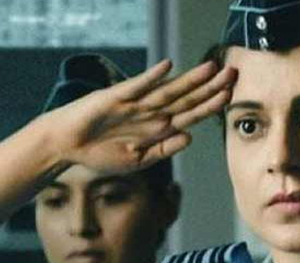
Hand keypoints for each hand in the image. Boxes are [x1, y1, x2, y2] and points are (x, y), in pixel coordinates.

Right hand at [39, 59, 236, 172]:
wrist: (67, 145)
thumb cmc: (101, 154)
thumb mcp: (138, 160)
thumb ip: (163, 150)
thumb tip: (190, 138)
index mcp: (158, 129)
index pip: (191, 115)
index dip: (211, 106)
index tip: (231, 96)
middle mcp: (151, 113)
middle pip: (186, 99)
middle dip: (209, 87)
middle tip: (232, 73)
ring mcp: (135, 104)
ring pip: (167, 90)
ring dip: (188, 80)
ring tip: (209, 68)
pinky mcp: (114, 98)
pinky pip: (136, 86)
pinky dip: (151, 77)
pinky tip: (167, 66)